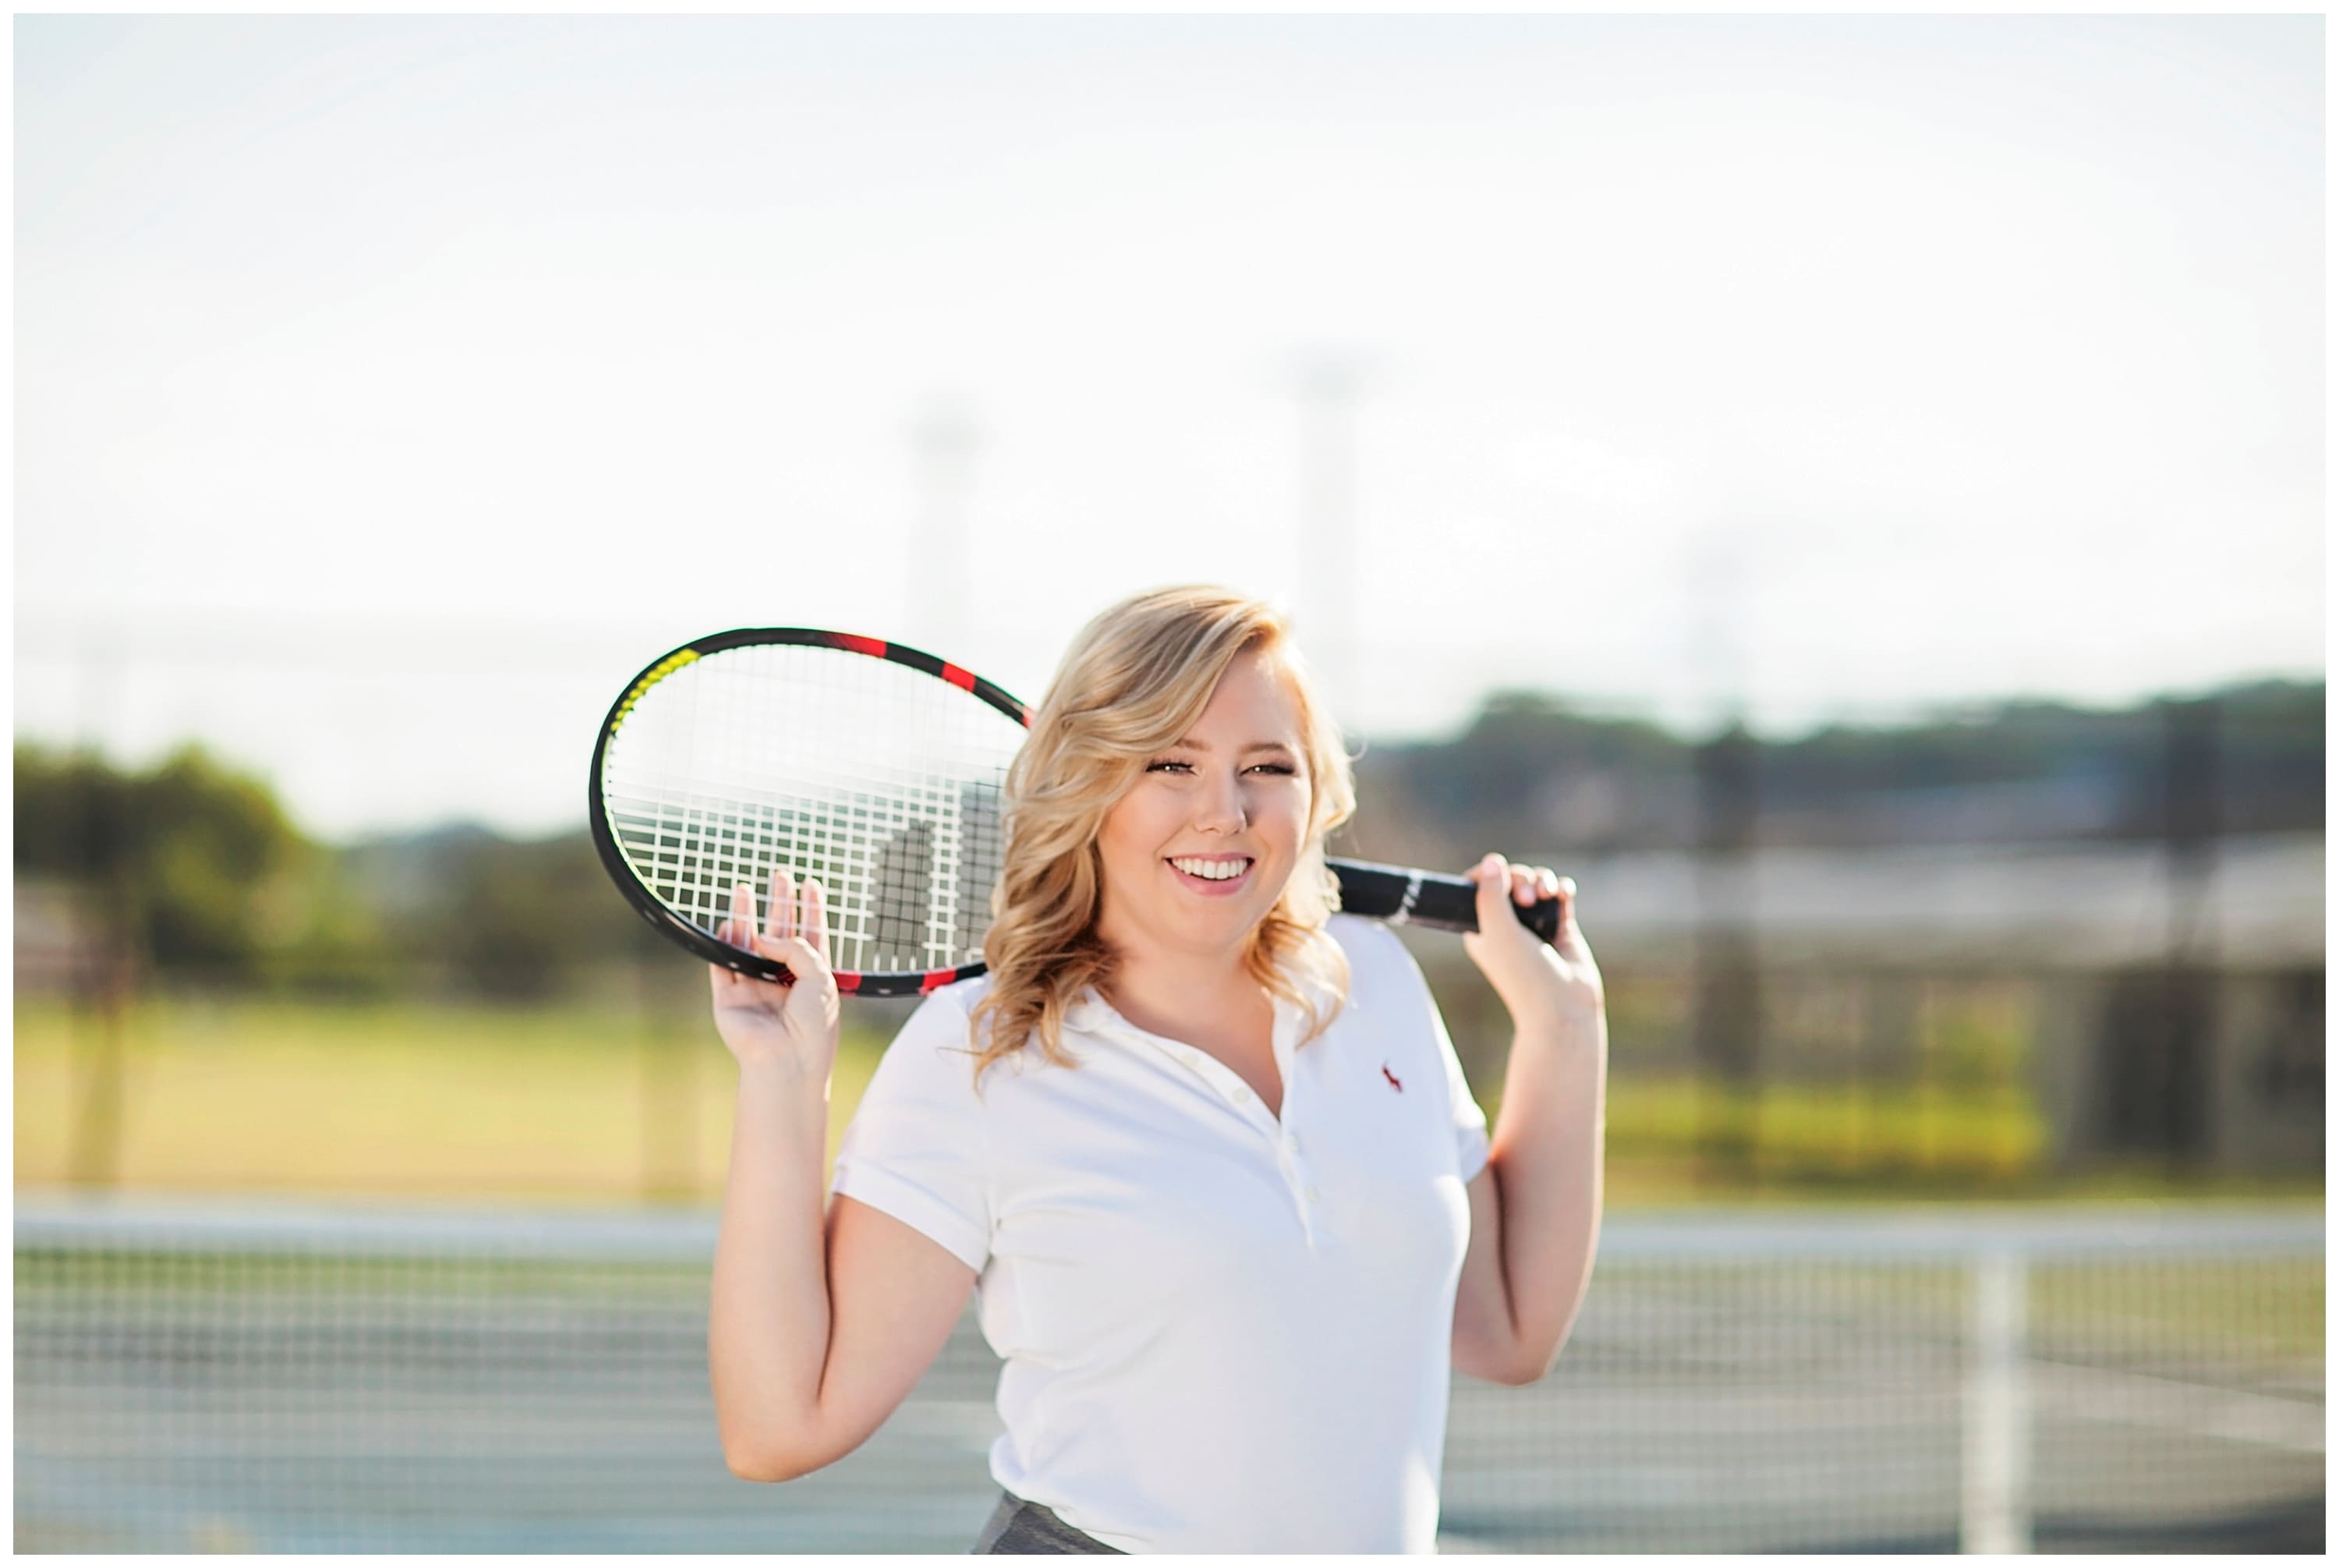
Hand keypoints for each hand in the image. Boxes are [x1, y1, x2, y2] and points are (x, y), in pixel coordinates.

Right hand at [709, 868, 840, 1075]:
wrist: (787, 1062)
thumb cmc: (813, 1025)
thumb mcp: (820, 977)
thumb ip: (796, 946)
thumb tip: (764, 935)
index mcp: (812, 981)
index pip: (812, 937)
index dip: (811, 910)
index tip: (809, 884)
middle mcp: (783, 984)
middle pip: (780, 934)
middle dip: (780, 905)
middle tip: (779, 876)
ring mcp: (755, 992)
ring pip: (747, 946)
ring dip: (745, 917)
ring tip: (743, 888)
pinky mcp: (729, 1002)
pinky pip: (722, 968)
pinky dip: (722, 945)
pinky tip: (726, 924)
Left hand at [1463, 852, 1605, 1033]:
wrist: (1563, 1009)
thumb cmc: (1524, 976)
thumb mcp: (1498, 932)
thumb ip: (1490, 895)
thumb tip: (1492, 860)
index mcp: (1482, 929)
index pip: (1477, 888)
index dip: (1487, 874)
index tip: (1498, 876)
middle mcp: (1507, 926)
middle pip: (1510, 880)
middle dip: (1520, 877)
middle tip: (1526, 898)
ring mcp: (1535, 926)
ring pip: (1536, 884)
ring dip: (1542, 880)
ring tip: (1547, 894)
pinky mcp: (1561, 928)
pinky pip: (1560, 895)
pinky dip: (1562, 889)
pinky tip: (1563, 894)